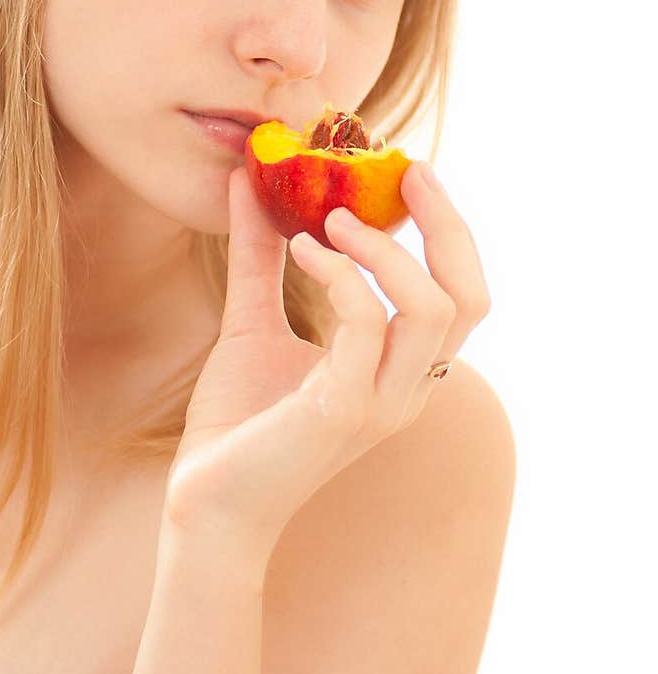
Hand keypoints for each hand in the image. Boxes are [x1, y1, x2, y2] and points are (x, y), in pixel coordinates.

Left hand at [165, 161, 490, 557]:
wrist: (204, 501)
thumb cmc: (235, 421)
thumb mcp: (251, 322)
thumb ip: (258, 258)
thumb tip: (246, 183)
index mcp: (398, 371)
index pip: (459, 295)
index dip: (447, 232)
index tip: (409, 174)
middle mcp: (405, 389)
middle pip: (468, 298)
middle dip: (447, 226)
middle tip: (405, 172)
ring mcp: (381, 403)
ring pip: (432, 309)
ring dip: (385, 249)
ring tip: (330, 218)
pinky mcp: (342, 410)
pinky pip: (367, 323)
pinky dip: (339, 273)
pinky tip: (299, 251)